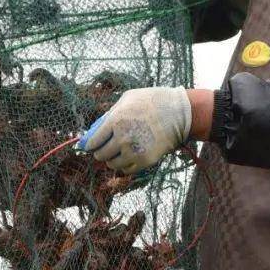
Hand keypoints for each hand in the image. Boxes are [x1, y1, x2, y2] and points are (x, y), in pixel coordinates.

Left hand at [76, 87, 192, 174]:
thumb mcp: (128, 99)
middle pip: (100, 155)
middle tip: (105, 148)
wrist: (180, 113)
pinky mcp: (145, 161)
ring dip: (113, 159)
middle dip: (101, 152)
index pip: (93, 141)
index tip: (89, 146)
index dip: (89, 145)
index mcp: (116, 120)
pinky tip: (129, 156)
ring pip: (112, 164)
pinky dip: (125, 165)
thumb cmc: (153, 102)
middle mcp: (122, 138)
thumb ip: (110, 113)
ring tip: (119, 152)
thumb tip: (94, 129)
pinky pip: (126, 170)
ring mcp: (134, 151)